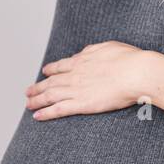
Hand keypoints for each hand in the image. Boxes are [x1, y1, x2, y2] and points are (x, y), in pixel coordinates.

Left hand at [26, 41, 158, 118]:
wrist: (136, 72)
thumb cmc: (129, 59)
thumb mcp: (108, 47)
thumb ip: (94, 50)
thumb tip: (85, 52)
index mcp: (83, 60)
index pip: (61, 66)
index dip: (51, 70)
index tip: (45, 73)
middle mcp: (75, 74)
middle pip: (51, 82)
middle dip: (38, 87)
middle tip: (28, 92)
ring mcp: (76, 89)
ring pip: (50, 95)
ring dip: (37, 100)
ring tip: (28, 104)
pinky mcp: (81, 104)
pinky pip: (58, 109)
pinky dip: (46, 113)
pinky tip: (37, 116)